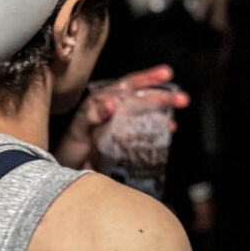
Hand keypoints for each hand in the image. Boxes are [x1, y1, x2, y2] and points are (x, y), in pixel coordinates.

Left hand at [56, 65, 189, 170]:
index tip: (166, 74)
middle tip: (183, 99)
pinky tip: (168, 131)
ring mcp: (121, 127)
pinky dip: (158, 131)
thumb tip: (112, 103)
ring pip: (146, 114)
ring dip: (164, 112)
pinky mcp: (126, 144)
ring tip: (179, 113)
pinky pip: (145, 133)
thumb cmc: (68, 148)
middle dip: (163, 96)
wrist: (66, 176)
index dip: (147, 78)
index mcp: (102, 102)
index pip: (128, 85)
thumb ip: (92, 115)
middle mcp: (114, 111)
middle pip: (142, 98)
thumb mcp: (78, 129)